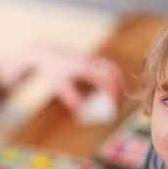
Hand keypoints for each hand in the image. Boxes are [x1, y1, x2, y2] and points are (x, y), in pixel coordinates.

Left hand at [0, 47, 123, 114]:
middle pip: (114, 74)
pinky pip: (109, 68)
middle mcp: (91, 61)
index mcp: (84, 67)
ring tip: (117, 100)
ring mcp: (94, 58)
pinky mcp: (94, 59)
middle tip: (119, 107)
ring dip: (119, 84)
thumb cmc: (54, 71)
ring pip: (113, 70)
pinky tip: (111, 90)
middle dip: (119, 90)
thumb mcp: (60, 87)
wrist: (48, 54)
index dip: (112, 94)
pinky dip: (114, 79)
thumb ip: (72, 100)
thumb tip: (83, 115)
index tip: (113, 107)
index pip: (104, 80)